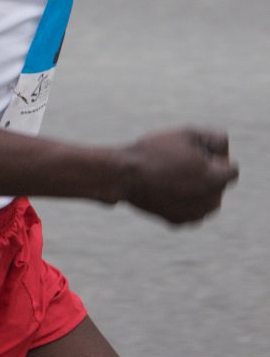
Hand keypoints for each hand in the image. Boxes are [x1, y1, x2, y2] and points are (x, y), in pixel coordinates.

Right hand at [124, 128, 238, 224]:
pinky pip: (190, 210)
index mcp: (215, 180)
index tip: (196, 152)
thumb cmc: (155, 151)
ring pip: (206, 200)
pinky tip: (166, 187)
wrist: (124, 175)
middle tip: (180, 161)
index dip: (216, 158)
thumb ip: (215, 139)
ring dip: (198, 188)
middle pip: (219, 185)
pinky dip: (183, 200)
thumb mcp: (187, 133)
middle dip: (207, 174)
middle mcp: (209, 202)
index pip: (231, 170)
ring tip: (173, 174)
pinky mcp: (178, 222)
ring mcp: (194, 215)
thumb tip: (225, 149)